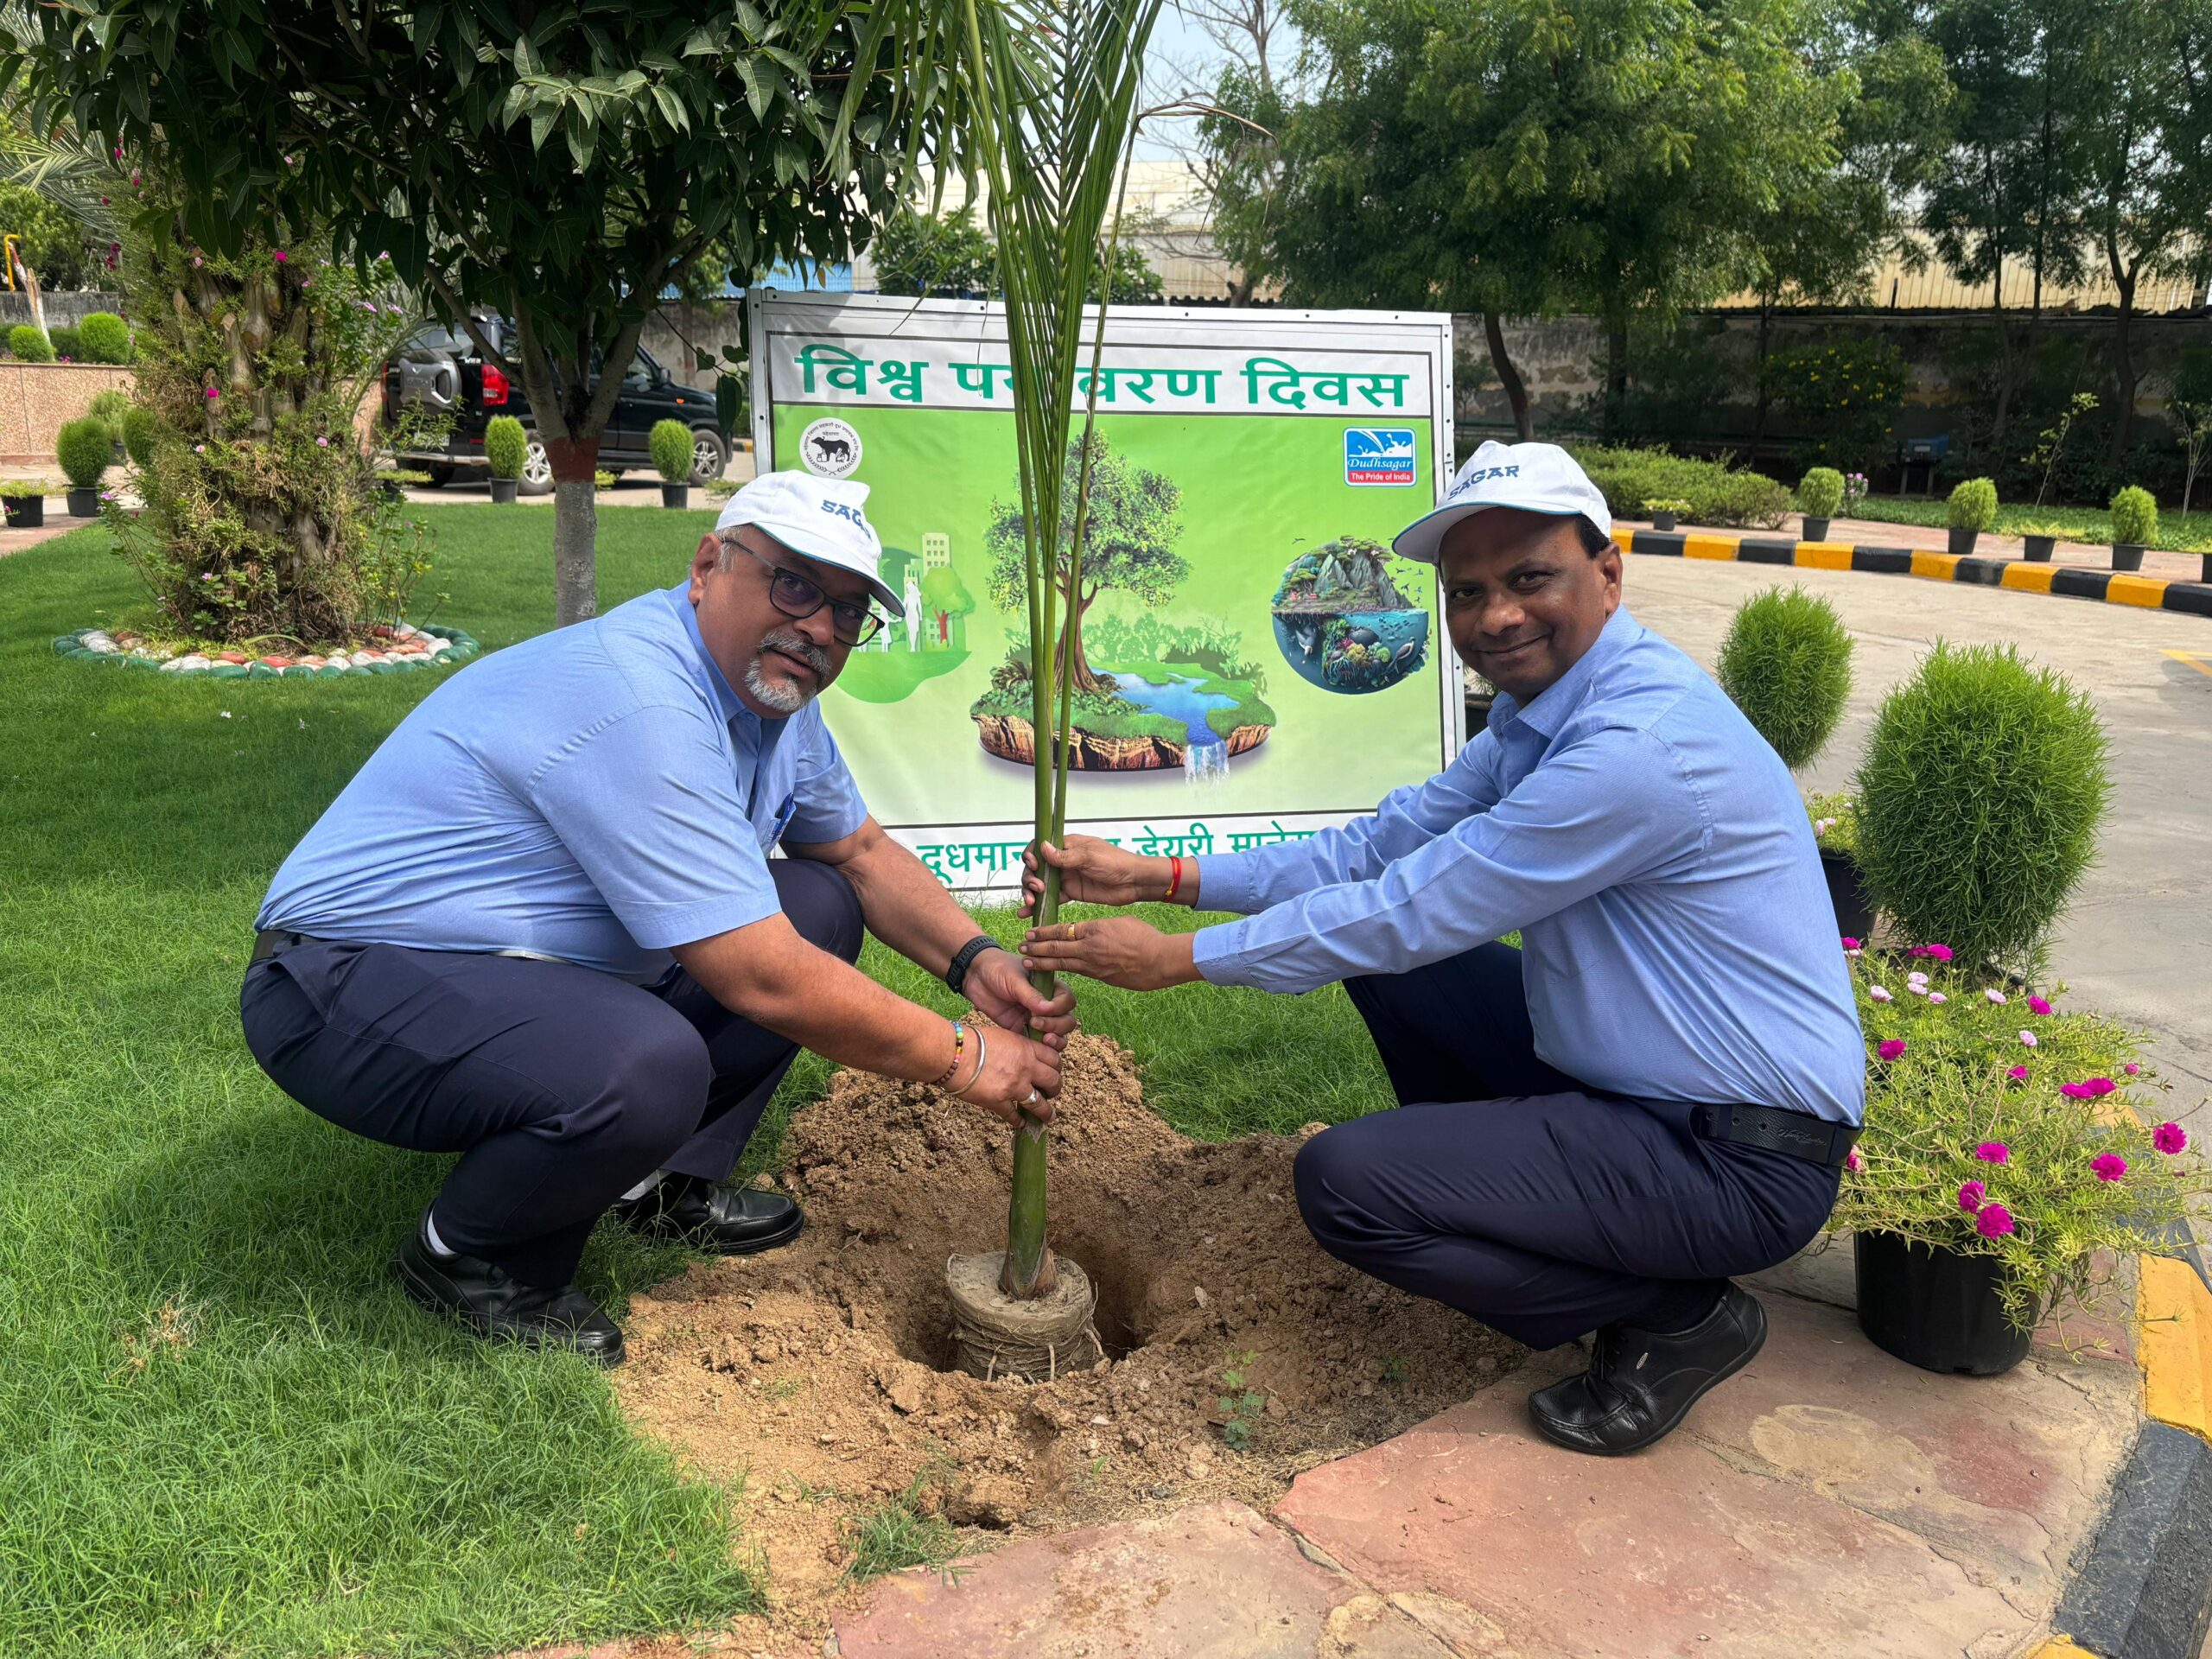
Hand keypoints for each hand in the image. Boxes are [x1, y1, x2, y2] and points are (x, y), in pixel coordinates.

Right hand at [953, 1026, 1060, 1126]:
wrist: (953, 1054)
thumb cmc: (970, 1040)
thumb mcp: (1001, 1036)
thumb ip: (1016, 1047)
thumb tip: (1019, 1055)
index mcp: (1026, 1048)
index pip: (1054, 1059)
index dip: (1056, 1068)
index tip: (1053, 1073)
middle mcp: (1026, 1067)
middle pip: (1053, 1081)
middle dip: (1055, 1089)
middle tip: (1052, 1094)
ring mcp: (1014, 1086)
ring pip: (1040, 1104)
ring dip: (1046, 1113)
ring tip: (1049, 1118)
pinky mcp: (999, 1101)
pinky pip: (1013, 1115)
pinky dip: (1017, 1121)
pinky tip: (1019, 1123)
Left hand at [961, 946, 1078, 1050]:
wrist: (975, 975)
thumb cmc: (997, 968)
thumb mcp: (1014, 979)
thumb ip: (1030, 995)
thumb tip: (1047, 1010)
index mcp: (1050, 987)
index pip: (1067, 1001)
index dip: (1059, 1008)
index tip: (1042, 1010)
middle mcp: (1047, 1004)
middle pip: (1067, 1020)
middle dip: (1057, 1026)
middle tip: (1036, 1023)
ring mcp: (1036, 1018)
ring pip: (1057, 1034)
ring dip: (1055, 1039)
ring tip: (1044, 1040)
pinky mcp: (1022, 1029)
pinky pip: (1037, 1043)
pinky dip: (1040, 1048)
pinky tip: (1033, 1048)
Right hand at [1020, 834, 1166, 914]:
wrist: (1134, 882)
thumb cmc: (1116, 862)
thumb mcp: (1090, 857)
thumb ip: (1065, 856)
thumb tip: (1042, 848)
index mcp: (1067, 845)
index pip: (1040, 846)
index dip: (1031, 855)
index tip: (1033, 865)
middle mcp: (1063, 860)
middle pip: (1036, 867)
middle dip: (1029, 878)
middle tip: (1037, 888)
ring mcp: (1066, 877)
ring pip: (1040, 884)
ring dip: (1030, 892)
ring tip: (1031, 903)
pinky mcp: (1071, 893)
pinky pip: (1051, 899)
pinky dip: (1039, 905)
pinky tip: (1027, 914)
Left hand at [1022, 915, 1200, 991]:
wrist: (1161, 959)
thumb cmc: (1145, 936)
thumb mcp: (1121, 921)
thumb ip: (1100, 927)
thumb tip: (1090, 931)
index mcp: (1094, 929)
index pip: (1061, 930)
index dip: (1043, 932)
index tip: (1030, 932)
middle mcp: (1089, 948)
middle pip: (1055, 947)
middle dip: (1036, 948)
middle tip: (1021, 947)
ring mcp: (1094, 965)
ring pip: (1062, 963)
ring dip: (1043, 962)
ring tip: (1028, 962)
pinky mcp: (1101, 978)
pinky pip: (1076, 973)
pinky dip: (1061, 972)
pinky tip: (1053, 973)